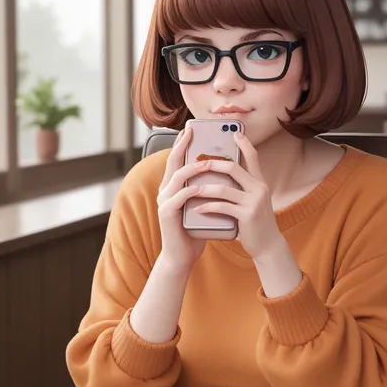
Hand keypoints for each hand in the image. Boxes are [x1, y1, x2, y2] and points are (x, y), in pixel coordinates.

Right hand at [157, 127, 211, 271]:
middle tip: (192, 132)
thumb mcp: (202, 205)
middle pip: (172, 162)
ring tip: (208, 162)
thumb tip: (223, 171)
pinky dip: (192, 190)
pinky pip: (180, 197)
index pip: (177, 160)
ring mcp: (164, 201)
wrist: (183, 256)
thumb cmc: (194, 230)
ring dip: (193, 168)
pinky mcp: (166, 214)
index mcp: (172, 187)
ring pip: (177, 177)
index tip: (191, 129)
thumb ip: (205, 189)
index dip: (182, 143)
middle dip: (182, 145)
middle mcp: (165, 191)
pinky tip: (203, 187)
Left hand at [192, 132, 284, 260]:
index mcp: (260, 183)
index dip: (244, 144)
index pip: (253, 157)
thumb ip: (244, 189)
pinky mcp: (247, 216)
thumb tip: (225, 177)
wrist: (268, 246)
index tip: (234, 133)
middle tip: (196, 164)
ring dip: (204, 188)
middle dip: (212, 164)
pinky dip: (208, 207)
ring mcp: (254, 202)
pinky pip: (223, 207)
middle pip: (233, 168)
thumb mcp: (253, 201)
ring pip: (224, 188)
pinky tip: (198, 209)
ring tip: (191, 189)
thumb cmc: (256, 223)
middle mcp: (259, 189)